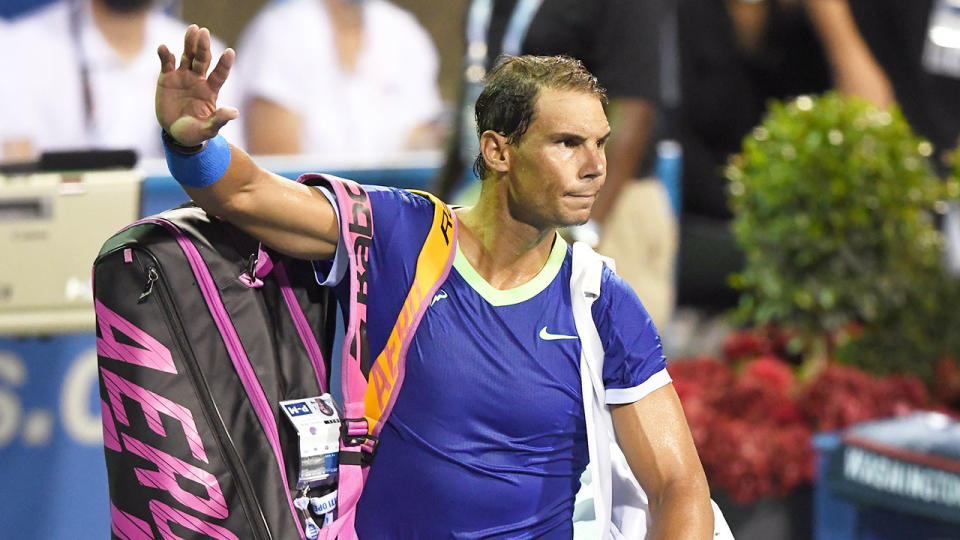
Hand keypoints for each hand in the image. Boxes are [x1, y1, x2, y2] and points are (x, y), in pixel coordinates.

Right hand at [156, 25, 237, 146]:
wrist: (175, 133)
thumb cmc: (195, 132)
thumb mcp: (208, 130)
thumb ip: (219, 120)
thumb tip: (234, 112)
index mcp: (211, 90)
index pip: (220, 74)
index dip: (224, 64)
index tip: (230, 52)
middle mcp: (199, 80)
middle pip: (202, 60)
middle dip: (203, 46)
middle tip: (204, 32)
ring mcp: (183, 77)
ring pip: (187, 56)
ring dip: (189, 43)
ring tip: (192, 29)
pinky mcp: (167, 78)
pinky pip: (167, 63)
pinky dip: (165, 55)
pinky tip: (164, 48)